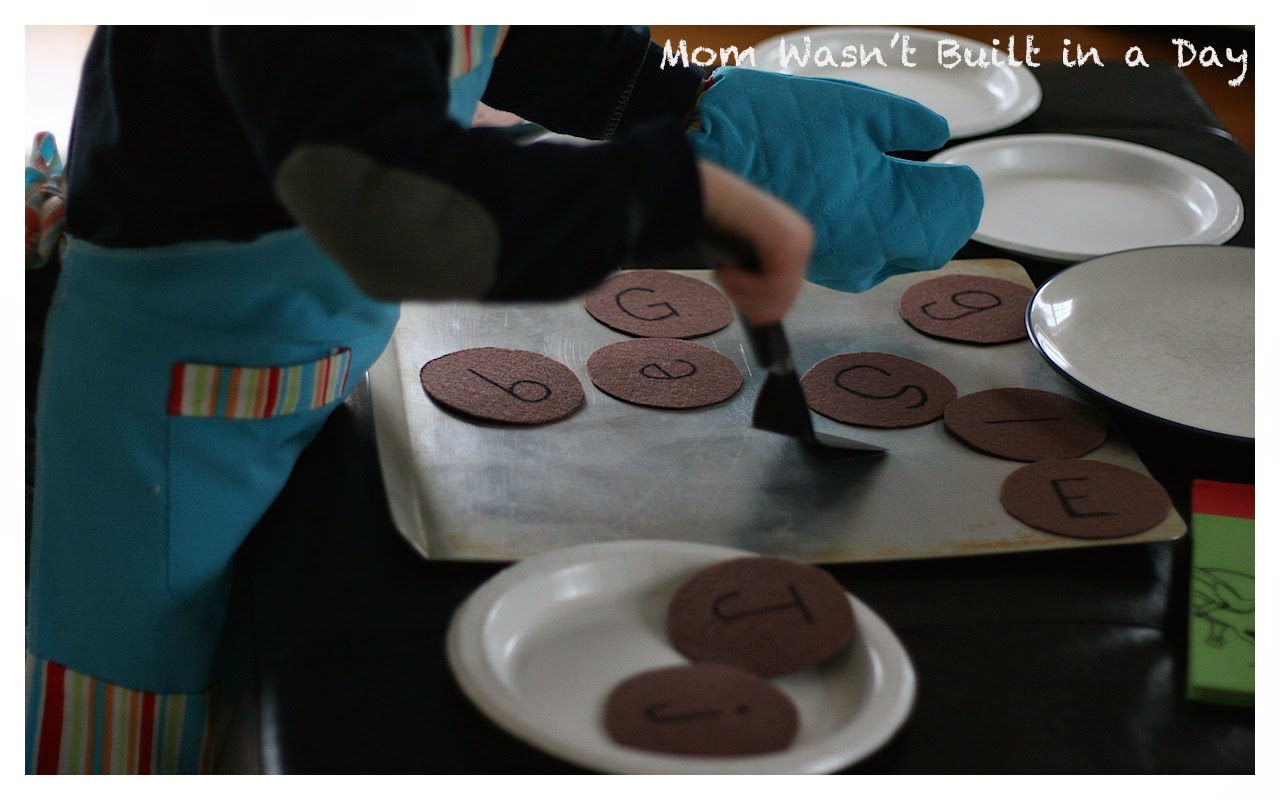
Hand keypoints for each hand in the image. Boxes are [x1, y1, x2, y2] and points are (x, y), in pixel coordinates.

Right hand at [690, 67, 982, 292]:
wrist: (707, 146)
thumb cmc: (777, 126)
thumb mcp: (859, 107)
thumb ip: (910, 126)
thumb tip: (936, 135)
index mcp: (889, 217)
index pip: (956, 217)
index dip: (960, 189)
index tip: (953, 169)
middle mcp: (867, 254)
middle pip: (930, 244)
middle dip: (934, 210)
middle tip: (925, 174)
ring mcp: (836, 265)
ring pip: (893, 254)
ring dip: (900, 224)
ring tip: (884, 184)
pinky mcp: (809, 266)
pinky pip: (857, 257)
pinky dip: (865, 232)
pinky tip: (848, 200)